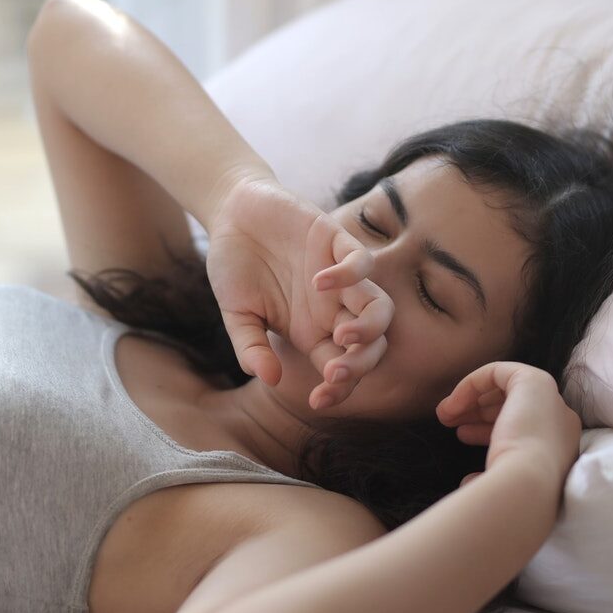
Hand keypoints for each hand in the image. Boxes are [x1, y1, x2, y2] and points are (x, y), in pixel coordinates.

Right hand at [206, 175, 394, 409]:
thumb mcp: (236, 313)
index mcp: (311, 331)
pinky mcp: (337, 240)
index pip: (339, 367)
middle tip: (335, 371)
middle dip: (360, 364)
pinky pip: (361, 262)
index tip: (319, 399)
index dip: (339, 389)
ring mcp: (340, 276)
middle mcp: (333, 308)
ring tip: (343, 335)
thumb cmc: (235, 266)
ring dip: (370, 328)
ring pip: (380, 307)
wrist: (232, 213)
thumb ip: (251, 347)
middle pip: (370, 344)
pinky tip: (319, 281)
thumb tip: (269, 378)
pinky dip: (349, 275)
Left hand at [435, 362, 584, 488]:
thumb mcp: (501, 485)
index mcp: (559, 448)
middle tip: (450, 423)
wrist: (527, 487)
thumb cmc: (514, 495)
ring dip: (472, 399)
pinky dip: (472, 383)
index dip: (487, 428)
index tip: (461, 436)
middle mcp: (561, 421)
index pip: (521, 428)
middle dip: (478, 412)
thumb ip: (491, 477)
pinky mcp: (536, 381)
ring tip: (444, 415)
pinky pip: (498, 372)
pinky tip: (452, 404)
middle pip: (514, 406)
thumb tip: (469, 481)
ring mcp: (551, 400)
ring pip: (505, 388)